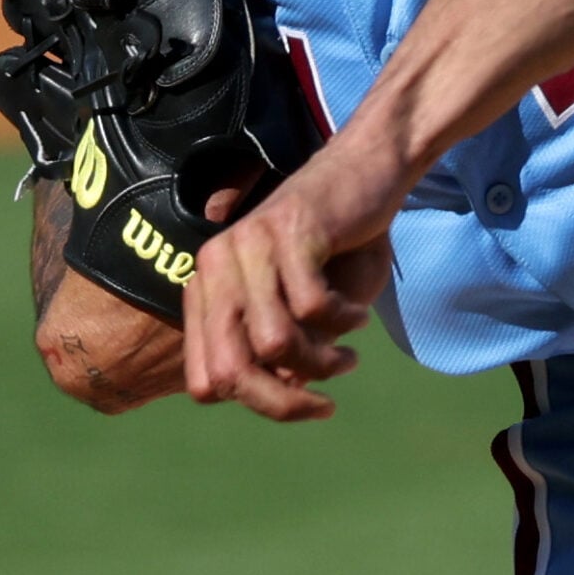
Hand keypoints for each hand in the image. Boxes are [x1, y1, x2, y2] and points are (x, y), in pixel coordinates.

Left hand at [182, 135, 405, 421]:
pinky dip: (344, 322)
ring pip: (275, 344)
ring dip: (323, 362)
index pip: (207, 380)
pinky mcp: (289, 231)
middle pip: (231, 371)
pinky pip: (313, 308)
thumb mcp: (303, 312)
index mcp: (207, 290)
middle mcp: (215, 267)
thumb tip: (283, 394)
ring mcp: (249, 246)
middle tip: (327, 403)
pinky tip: (359, 315)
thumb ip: (284, 353)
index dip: (255, 403)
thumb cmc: (334, 250)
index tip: (301, 401)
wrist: (366, 171)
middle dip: (283, 403)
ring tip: (349, 354)